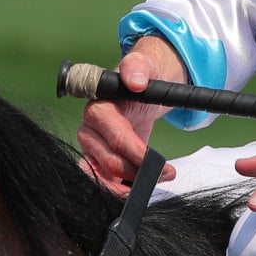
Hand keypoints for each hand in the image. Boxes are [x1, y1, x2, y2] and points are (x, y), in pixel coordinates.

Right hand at [76, 38, 183, 194]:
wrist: (140, 87)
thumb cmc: (141, 79)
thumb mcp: (144, 67)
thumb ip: (138, 68)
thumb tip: (135, 81)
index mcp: (98, 109)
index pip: (116, 139)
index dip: (138, 154)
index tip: (160, 162)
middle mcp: (89, 130)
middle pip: (110, 162)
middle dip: (140, 171)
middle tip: (167, 171)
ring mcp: (91, 147)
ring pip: (104, 177)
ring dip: (130, 184)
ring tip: (156, 178)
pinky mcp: (97, 159)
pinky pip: (103, 181)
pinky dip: (121, 188)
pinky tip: (140, 184)